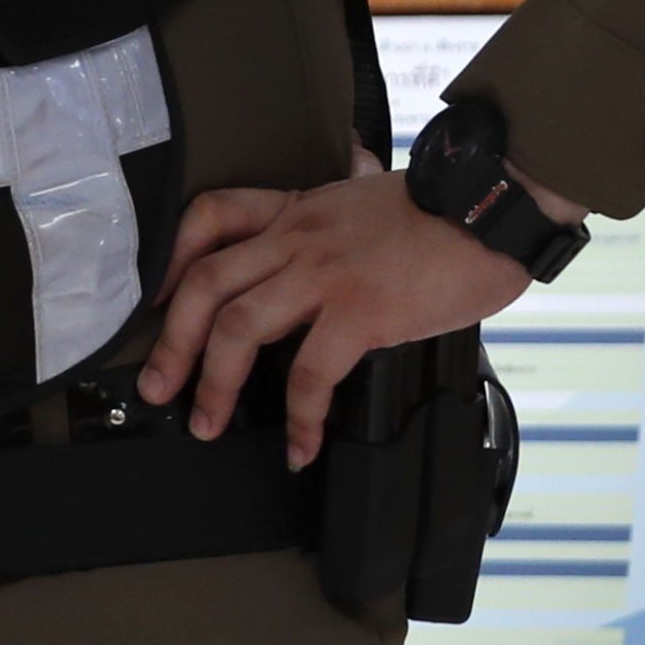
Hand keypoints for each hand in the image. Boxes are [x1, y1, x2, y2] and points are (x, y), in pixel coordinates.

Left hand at [135, 158, 570, 465]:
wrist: (491, 207)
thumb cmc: (441, 211)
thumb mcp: (368, 198)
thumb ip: (338, 211)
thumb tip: (334, 210)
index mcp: (296, 210)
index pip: (209, 215)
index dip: (170, 257)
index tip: (153, 299)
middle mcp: (298, 238)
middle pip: (204, 283)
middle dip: (170, 342)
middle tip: (156, 388)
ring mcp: (325, 274)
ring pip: (238, 326)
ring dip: (213, 384)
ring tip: (207, 424)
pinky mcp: (362, 312)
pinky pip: (311, 372)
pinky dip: (300, 418)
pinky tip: (301, 446)